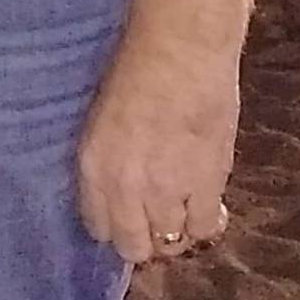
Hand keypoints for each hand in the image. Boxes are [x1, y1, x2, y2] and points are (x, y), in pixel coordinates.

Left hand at [76, 32, 239, 264]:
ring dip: (173, 230)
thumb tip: (116, 192)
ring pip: (170, 243)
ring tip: (177, 208)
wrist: (179, 52)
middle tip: (151, 222)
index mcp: (92, 166)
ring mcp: (167, 190)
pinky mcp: (207, 186)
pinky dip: (204, 223)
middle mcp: (125, 186)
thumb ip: (106, 161)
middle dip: (141, 241)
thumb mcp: (99, 121)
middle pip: (133, 247)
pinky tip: (202, 205)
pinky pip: (204, 230)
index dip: (111, 227)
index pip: (96, 226)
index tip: (120, 219)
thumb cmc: (133, 71)